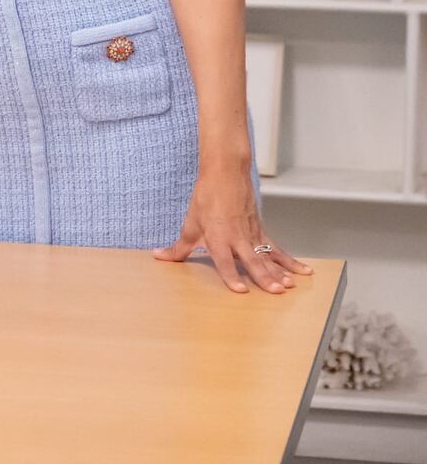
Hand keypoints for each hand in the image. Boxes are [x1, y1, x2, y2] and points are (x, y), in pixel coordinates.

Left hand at [152, 168, 311, 293]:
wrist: (225, 172)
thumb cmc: (206, 196)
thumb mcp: (190, 222)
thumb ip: (179, 247)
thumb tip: (161, 257)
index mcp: (218, 236)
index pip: (225, 260)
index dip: (232, 275)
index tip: (241, 290)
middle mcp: (237, 237)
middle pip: (252, 260)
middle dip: (264, 277)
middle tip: (276, 291)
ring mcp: (251, 234)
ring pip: (267, 256)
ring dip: (279, 272)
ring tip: (290, 286)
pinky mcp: (260, 230)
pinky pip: (276, 248)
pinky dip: (290, 261)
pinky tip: (303, 271)